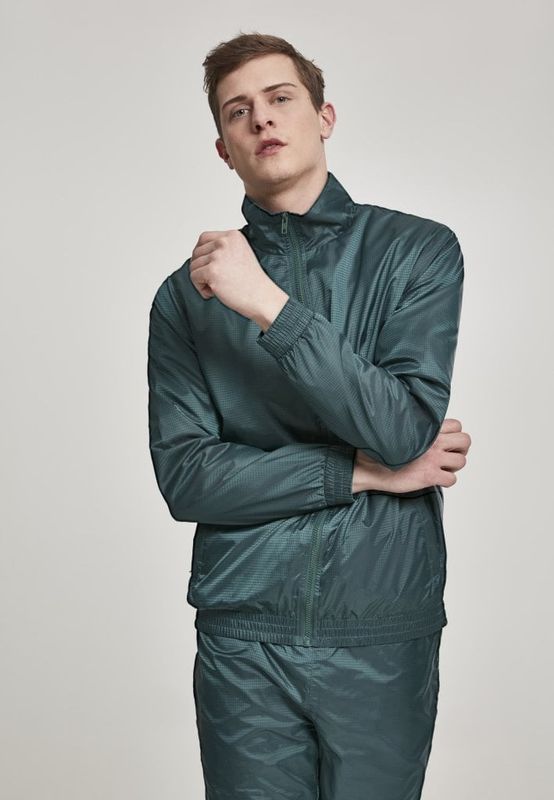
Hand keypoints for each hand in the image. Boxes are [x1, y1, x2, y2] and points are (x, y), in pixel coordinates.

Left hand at [189, 229, 288, 325]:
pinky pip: (194, 277)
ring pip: (194, 265)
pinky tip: (213, 292)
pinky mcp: (212, 270)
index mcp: (232, 236)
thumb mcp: (240, 254)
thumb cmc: (252, 282)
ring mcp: (218, 256)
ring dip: (201, 279)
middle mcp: (224, 242)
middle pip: (196, 252)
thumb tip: (200, 253)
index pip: (204, 238)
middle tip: (214, 280)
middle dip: (201, 268)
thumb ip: (223, 249)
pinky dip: (200, 288)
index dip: (201, 253)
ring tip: (216, 287)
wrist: (261, 297)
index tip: (205, 265)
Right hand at [352, 418, 471, 493]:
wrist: (369, 467)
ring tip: (440, 468)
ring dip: (453, 466)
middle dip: (460, 450)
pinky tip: (434, 479)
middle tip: (449, 455)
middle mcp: (433, 442)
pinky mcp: (429, 476)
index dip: (454, 435)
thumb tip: (429, 431)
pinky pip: (452, 480)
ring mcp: (433, 459)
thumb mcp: (401, 431)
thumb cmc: (381, 450)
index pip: (457, 425)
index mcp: (427, 429)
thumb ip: (418, 430)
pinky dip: (446, 481)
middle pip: (465, 441)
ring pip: (461, 461)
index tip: (445, 442)